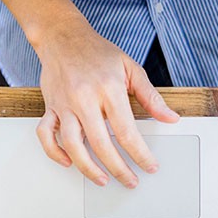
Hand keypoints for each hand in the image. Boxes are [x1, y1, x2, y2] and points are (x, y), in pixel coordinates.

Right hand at [34, 24, 179, 187]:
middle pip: (101, 145)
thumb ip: (151, 97)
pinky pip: (46, 135)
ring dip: (88, 168)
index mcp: (108, 89)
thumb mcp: (130, 68)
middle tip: (130, 181)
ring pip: (73, 145)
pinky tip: (69, 162)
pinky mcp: (50, 107)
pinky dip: (55, 152)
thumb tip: (171, 118)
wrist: (62, 36)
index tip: (149, 166)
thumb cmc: (97, 52)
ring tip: (102, 179)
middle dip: (118, 169)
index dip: (140, 154)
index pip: (127, 131)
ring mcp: (64, 105)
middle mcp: (84, 99)